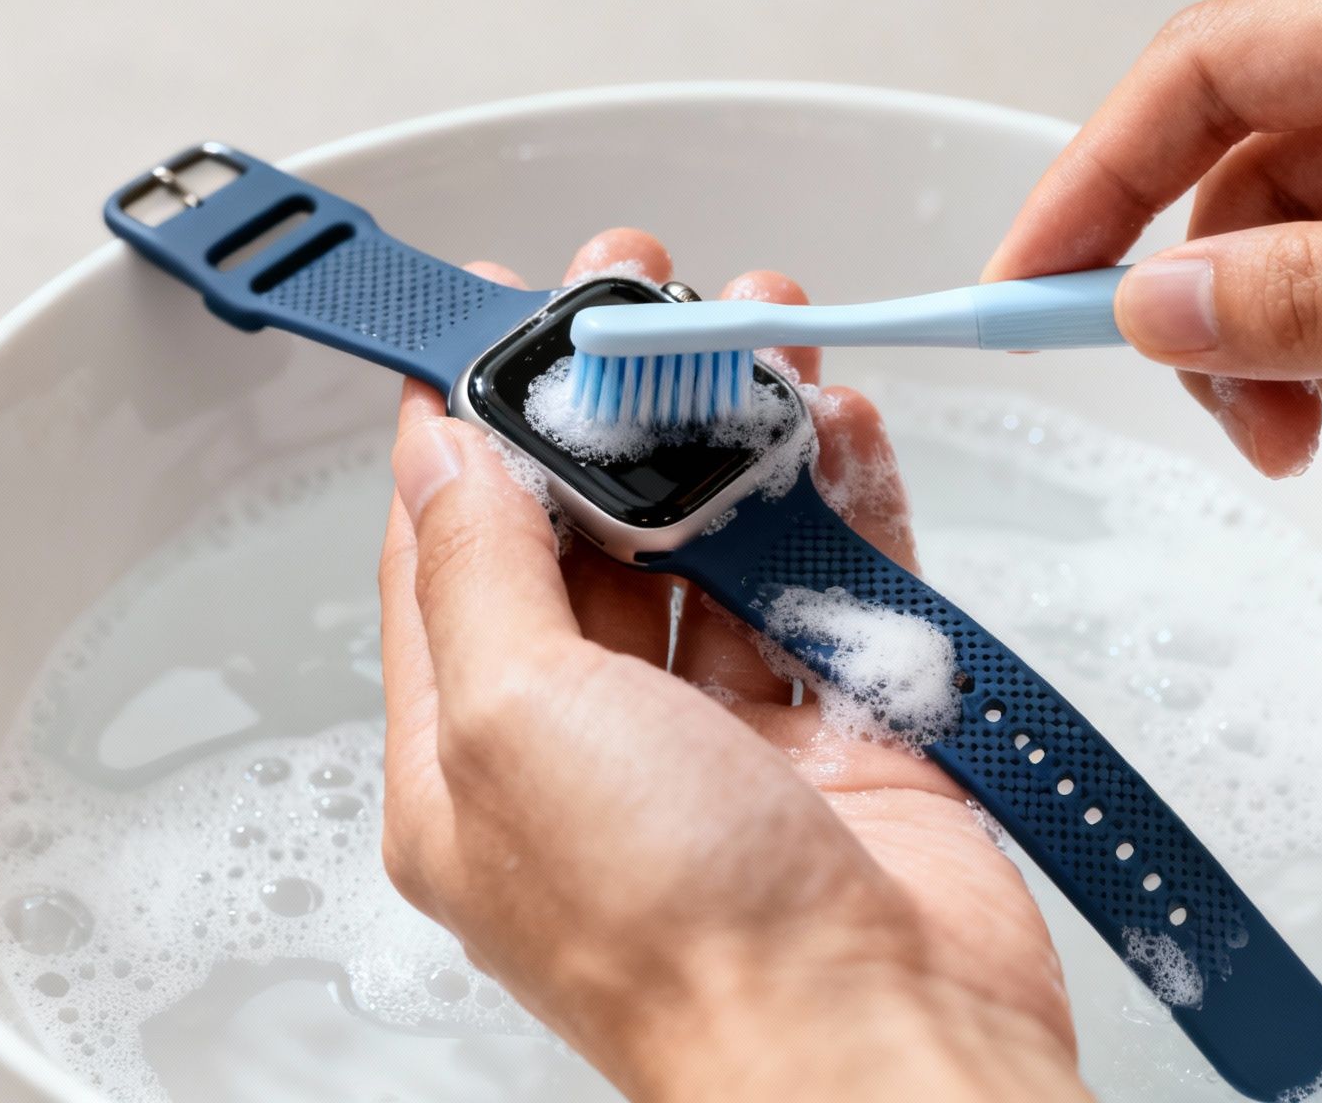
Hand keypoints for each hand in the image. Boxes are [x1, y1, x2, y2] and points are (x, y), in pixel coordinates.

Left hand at [378, 229, 1088, 1101]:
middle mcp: (596, 742)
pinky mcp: (845, 731)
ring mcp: (726, 737)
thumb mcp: (514, 725)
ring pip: (720, 543)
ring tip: (765, 334)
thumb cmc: (685, 942)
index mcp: (471, 757)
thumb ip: (474, 573)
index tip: (490, 314)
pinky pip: (834, 580)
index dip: (464, 423)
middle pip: (592, 530)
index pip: (445, 552)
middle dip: (618, 404)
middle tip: (643, 293)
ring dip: (741, 432)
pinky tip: (843, 429)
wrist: (882, 1049)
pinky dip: (842, 497)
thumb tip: (439, 457)